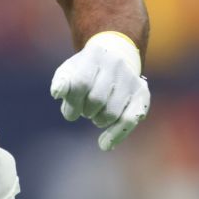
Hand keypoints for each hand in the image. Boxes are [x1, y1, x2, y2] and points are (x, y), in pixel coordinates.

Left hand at [50, 31, 150, 150]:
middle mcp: (116, 64)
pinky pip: (130, 120)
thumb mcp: (69, 71)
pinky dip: (116, 135)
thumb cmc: (84, 70)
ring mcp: (131, 78)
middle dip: (85, 111)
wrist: (113, 58)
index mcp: (95, 54)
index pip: (81, 82)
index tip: (69, 112)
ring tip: (94, 115)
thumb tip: (56, 93)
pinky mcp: (142, 93)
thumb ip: (61, 82)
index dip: (72, 102)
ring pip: (112, 112)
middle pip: (97, 99)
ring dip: (98, 120)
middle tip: (83, 111)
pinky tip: (105, 144)